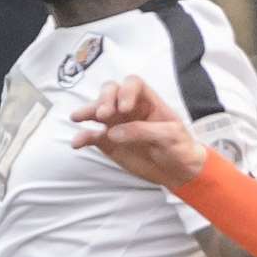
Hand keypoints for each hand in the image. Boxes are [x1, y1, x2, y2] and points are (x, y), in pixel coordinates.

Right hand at [71, 77, 204, 190]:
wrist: (178, 172)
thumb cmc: (180, 148)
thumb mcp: (170, 137)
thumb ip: (144, 131)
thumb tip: (114, 132)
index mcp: (148, 101)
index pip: (133, 84)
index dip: (126, 91)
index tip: (124, 108)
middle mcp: (130, 109)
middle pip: (111, 91)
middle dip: (104, 99)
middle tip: (104, 114)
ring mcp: (117, 124)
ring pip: (97, 110)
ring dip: (88, 111)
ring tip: (78, 118)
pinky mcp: (109, 142)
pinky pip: (92, 136)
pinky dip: (83, 137)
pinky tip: (77, 142)